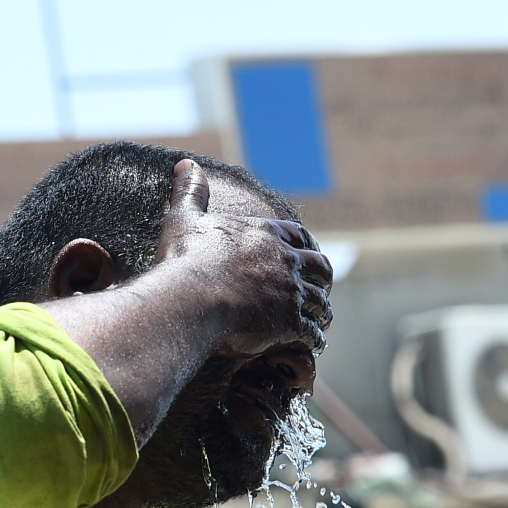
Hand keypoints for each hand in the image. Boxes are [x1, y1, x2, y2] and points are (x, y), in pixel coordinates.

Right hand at [152, 158, 332, 360]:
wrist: (193, 299)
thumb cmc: (186, 260)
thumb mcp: (185, 218)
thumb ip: (190, 191)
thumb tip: (184, 163)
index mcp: (265, 234)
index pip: (298, 235)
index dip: (305, 246)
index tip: (308, 254)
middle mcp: (285, 260)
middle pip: (320, 266)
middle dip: (323, 279)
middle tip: (322, 290)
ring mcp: (290, 292)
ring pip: (320, 300)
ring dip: (323, 311)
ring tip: (323, 322)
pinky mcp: (289, 322)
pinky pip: (312, 331)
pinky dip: (316, 338)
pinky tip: (315, 345)